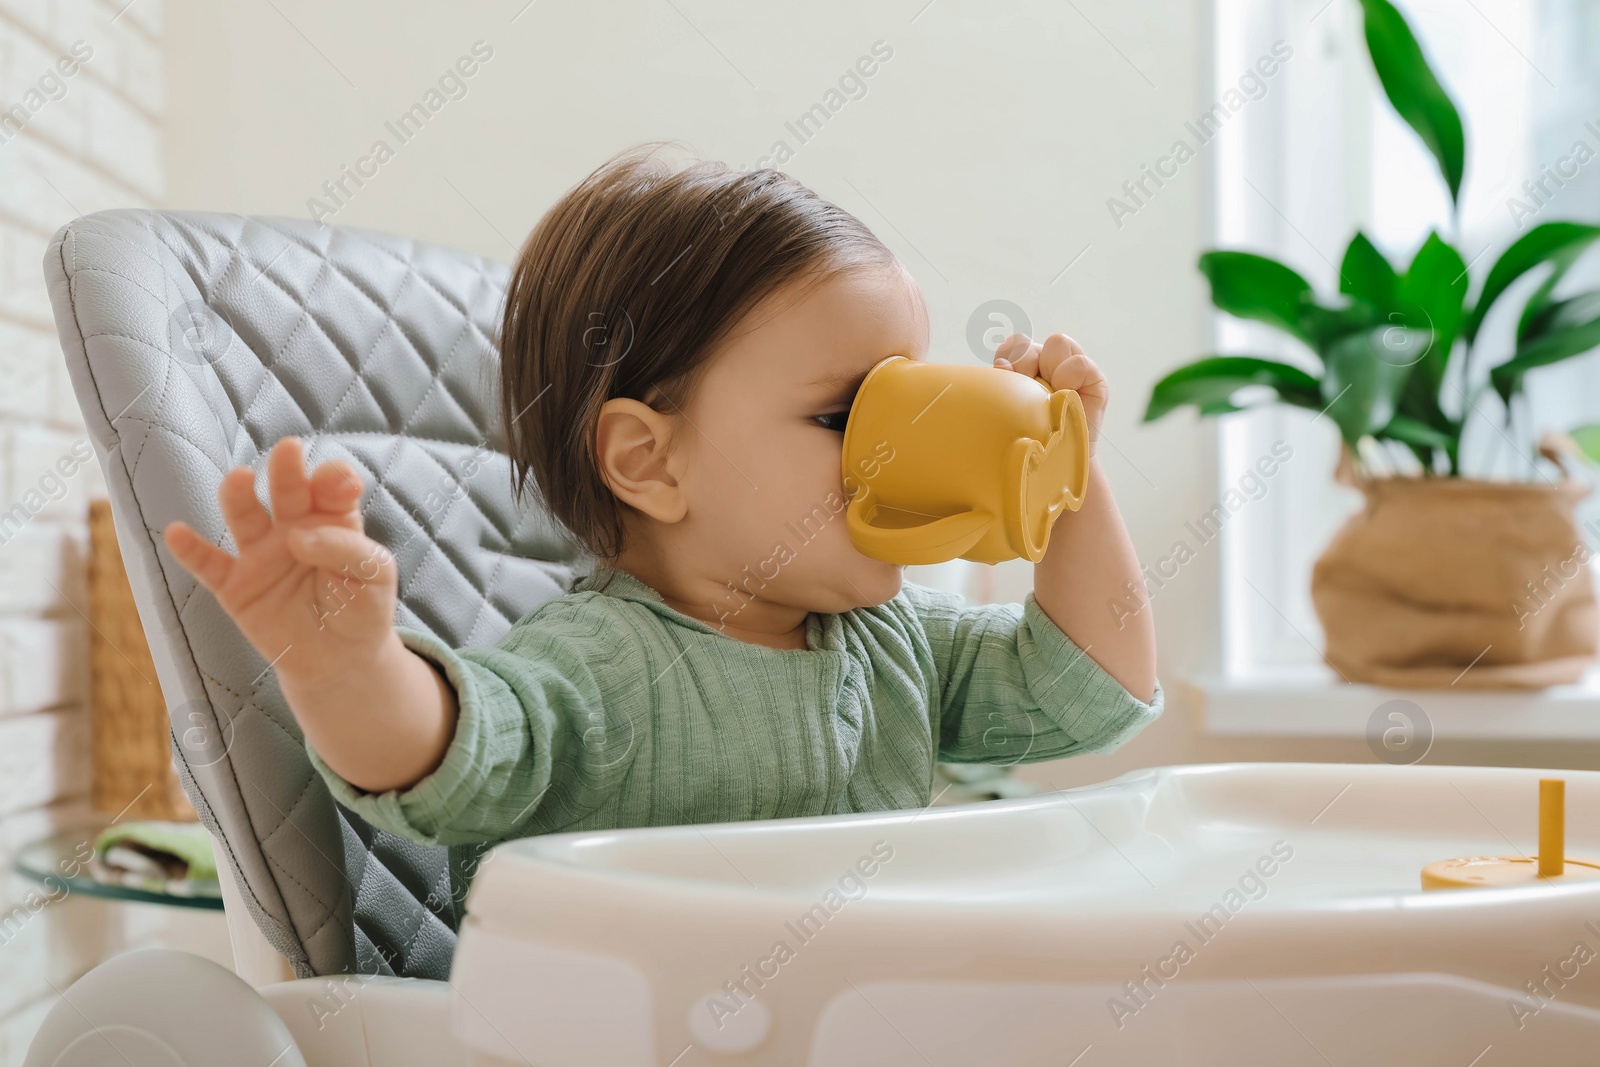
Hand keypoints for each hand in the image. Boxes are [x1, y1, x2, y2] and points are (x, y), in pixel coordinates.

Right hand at [161, 437, 397, 687]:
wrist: (340, 661)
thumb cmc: (362, 609)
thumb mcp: (373, 577)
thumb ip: (345, 550)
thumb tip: (297, 537)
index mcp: (333, 519)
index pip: (331, 490)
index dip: (334, 480)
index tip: (341, 482)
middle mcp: (293, 528)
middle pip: (287, 492)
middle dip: (287, 472)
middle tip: (288, 451)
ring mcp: (261, 555)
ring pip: (245, 517)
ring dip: (239, 496)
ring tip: (240, 479)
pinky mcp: (236, 586)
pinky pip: (209, 566)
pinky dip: (191, 550)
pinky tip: (176, 533)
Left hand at [994, 331, 1107, 457]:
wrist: (1058, 461)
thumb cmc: (1032, 437)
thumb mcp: (1013, 409)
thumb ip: (1006, 384)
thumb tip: (1001, 364)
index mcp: (1026, 365)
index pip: (1013, 344)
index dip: (1008, 356)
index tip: (1007, 376)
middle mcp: (1048, 361)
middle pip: (1029, 341)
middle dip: (1024, 364)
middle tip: (1029, 391)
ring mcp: (1072, 366)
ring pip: (1057, 341)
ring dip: (1049, 368)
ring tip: (1049, 394)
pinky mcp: (1094, 378)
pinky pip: (1080, 363)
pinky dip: (1069, 378)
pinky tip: (1065, 396)